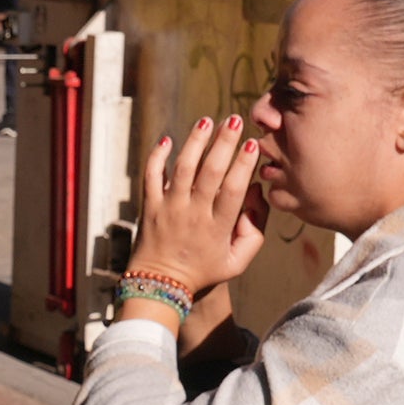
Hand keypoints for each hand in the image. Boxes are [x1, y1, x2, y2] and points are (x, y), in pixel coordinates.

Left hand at [127, 116, 268, 296]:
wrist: (160, 284)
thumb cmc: (203, 271)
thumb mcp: (237, 262)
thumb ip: (254, 232)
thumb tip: (255, 195)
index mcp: (218, 228)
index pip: (233, 189)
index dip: (244, 165)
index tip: (253, 143)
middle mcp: (193, 215)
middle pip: (210, 172)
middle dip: (224, 143)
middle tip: (234, 120)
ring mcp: (169, 209)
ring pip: (182, 169)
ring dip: (195, 142)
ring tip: (206, 120)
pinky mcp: (148, 207)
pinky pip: (150, 177)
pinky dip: (156, 157)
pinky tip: (168, 139)